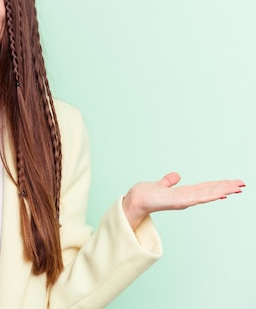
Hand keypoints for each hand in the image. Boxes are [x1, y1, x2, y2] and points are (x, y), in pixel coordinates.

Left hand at [122, 172, 245, 228]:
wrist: (136, 200)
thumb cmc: (146, 194)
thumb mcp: (160, 185)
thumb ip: (168, 181)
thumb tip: (176, 175)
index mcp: (184, 193)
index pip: (205, 188)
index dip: (218, 186)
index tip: (231, 184)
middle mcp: (187, 198)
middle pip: (210, 191)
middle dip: (226, 187)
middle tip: (242, 184)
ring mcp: (185, 201)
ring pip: (208, 194)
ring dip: (223, 190)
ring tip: (238, 187)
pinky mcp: (180, 202)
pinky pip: (198, 197)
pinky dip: (211, 195)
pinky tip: (222, 193)